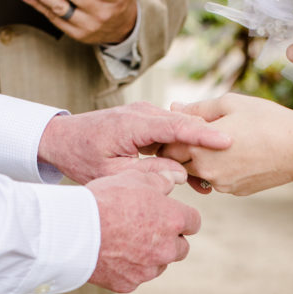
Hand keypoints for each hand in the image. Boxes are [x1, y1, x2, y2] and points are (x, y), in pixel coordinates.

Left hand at [38, 101, 231, 184]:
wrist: (62, 139)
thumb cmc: (82, 157)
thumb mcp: (112, 173)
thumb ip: (146, 172)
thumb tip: (180, 173)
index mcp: (134, 124)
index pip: (177, 126)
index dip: (204, 135)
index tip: (227, 141)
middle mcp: (142, 113)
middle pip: (184, 125)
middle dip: (208, 142)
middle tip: (230, 162)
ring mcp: (145, 115)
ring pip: (180, 129)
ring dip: (196, 149)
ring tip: (209, 180)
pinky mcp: (146, 121)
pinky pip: (171, 132)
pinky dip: (183, 148)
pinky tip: (192, 174)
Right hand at [87, 170, 200, 292]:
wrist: (73, 230)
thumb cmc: (105, 200)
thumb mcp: (135, 178)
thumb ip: (161, 179)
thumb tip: (176, 177)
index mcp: (173, 220)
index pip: (194, 222)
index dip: (181, 216)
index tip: (169, 214)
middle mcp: (166, 249)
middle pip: (181, 248)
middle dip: (170, 239)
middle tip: (147, 228)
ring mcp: (148, 269)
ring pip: (158, 264)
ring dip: (150, 255)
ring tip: (126, 240)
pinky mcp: (129, 284)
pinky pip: (136, 276)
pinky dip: (129, 268)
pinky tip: (112, 254)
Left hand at [162, 94, 292, 195]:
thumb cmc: (267, 120)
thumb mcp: (230, 104)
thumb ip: (197, 108)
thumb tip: (173, 108)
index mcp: (200, 145)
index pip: (165, 145)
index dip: (168, 135)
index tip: (174, 126)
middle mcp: (205, 170)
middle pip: (176, 162)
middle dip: (179, 149)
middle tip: (190, 134)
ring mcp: (220, 184)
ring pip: (196, 173)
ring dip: (197, 161)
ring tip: (215, 143)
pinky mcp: (234, 191)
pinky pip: (216, 180)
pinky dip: (218, 169)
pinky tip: (235, 155)